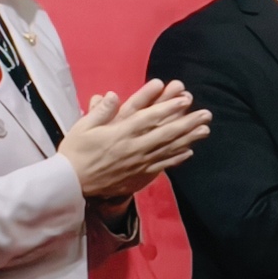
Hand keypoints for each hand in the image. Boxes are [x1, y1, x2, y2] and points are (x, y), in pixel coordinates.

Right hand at [64, 78, 206, 202]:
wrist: (71, 183)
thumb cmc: (75, 152)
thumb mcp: (82, 127)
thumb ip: (100, 112)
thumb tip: (112, 95)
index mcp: (119, 133)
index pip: (148, 118)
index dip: (168, 108)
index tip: (184, 100)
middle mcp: (133, 148)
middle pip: (166, 133)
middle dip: (188, 122)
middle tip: (206, 114)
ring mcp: (138, 163)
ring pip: (168, 149)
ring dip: (189, 139)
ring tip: (205, 130)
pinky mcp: (139, 176)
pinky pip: (162, 165)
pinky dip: (177, 158)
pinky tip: (189, 151)